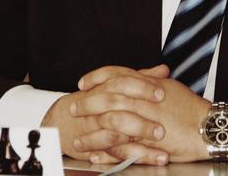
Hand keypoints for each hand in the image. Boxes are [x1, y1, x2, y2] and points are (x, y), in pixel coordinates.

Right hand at [41, 64, 170, 164]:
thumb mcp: (114, 86)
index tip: (161, 92)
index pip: (121, 82)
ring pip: (115, 131)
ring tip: (159, 136)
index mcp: (104, 88)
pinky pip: (116, 153)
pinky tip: (152, 157)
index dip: (141, 86)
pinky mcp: (97, 148)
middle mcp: (98, 108)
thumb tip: (163, 70)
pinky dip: (135, 156)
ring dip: (139, 134)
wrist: (63, 122)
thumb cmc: (94, 102)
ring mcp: (95, 128)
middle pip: (116, 106)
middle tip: (161, 114)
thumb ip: (140, 78)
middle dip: (140, 112)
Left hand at [74, 65, 211, 162]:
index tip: (83, 84)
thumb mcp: (170, 88)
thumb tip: (141, 75)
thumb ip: (151, 80)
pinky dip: (105, 153)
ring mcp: (142, 121)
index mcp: (146, 84)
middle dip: (86, 104)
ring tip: (77, 140)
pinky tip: (94, 156)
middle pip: (106, 98)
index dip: (96, 78)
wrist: (208, 127)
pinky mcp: (146, 143)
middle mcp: (142, 100)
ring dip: (90, 134)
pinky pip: (119, 148)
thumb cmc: (193, 108)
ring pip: (108, 126)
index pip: (115, 75)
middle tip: (73, 109)